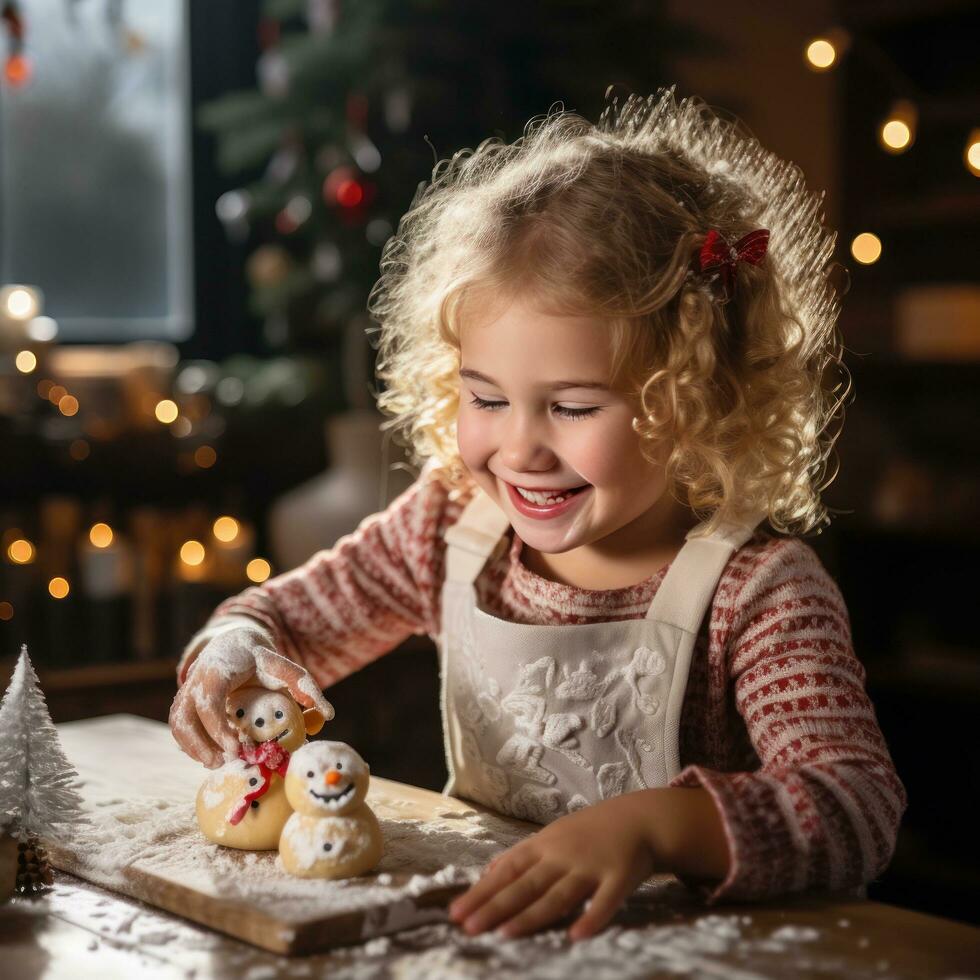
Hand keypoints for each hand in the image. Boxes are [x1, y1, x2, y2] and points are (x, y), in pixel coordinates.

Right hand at [169, 626, 333, 767]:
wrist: (235, 643)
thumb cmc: (262, 659)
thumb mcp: (285, 668)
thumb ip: (305, 687)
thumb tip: (328, 715)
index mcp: (219, 669)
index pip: (209, 701)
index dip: (218, 728)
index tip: (236, 748)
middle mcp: (196, 678)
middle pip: (186, 717)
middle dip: (203, 745)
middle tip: (227, 762)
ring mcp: (187, 690)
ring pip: (179, 723)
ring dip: (194, 748)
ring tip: (217, 764)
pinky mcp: (184, 701)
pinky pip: (179, 726)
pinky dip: (190, 744)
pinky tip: (210, 756)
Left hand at [448, 795, 656, 940]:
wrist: (639, 817)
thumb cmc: (590, 831)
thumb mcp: (551, 835)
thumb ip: (521, 855)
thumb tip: (487, 872)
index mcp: (544, 845)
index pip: (506, 871)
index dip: (482, 892)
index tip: (456, 912)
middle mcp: (563, 855)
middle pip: (525, 885)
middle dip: (495, 907)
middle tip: (468, 927)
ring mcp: (591, 866)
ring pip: (558, 895)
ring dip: (532, 916)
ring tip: (505, 935)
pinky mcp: (619, 878)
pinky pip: (605, 902)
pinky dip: (592, 918)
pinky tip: (576, 936)